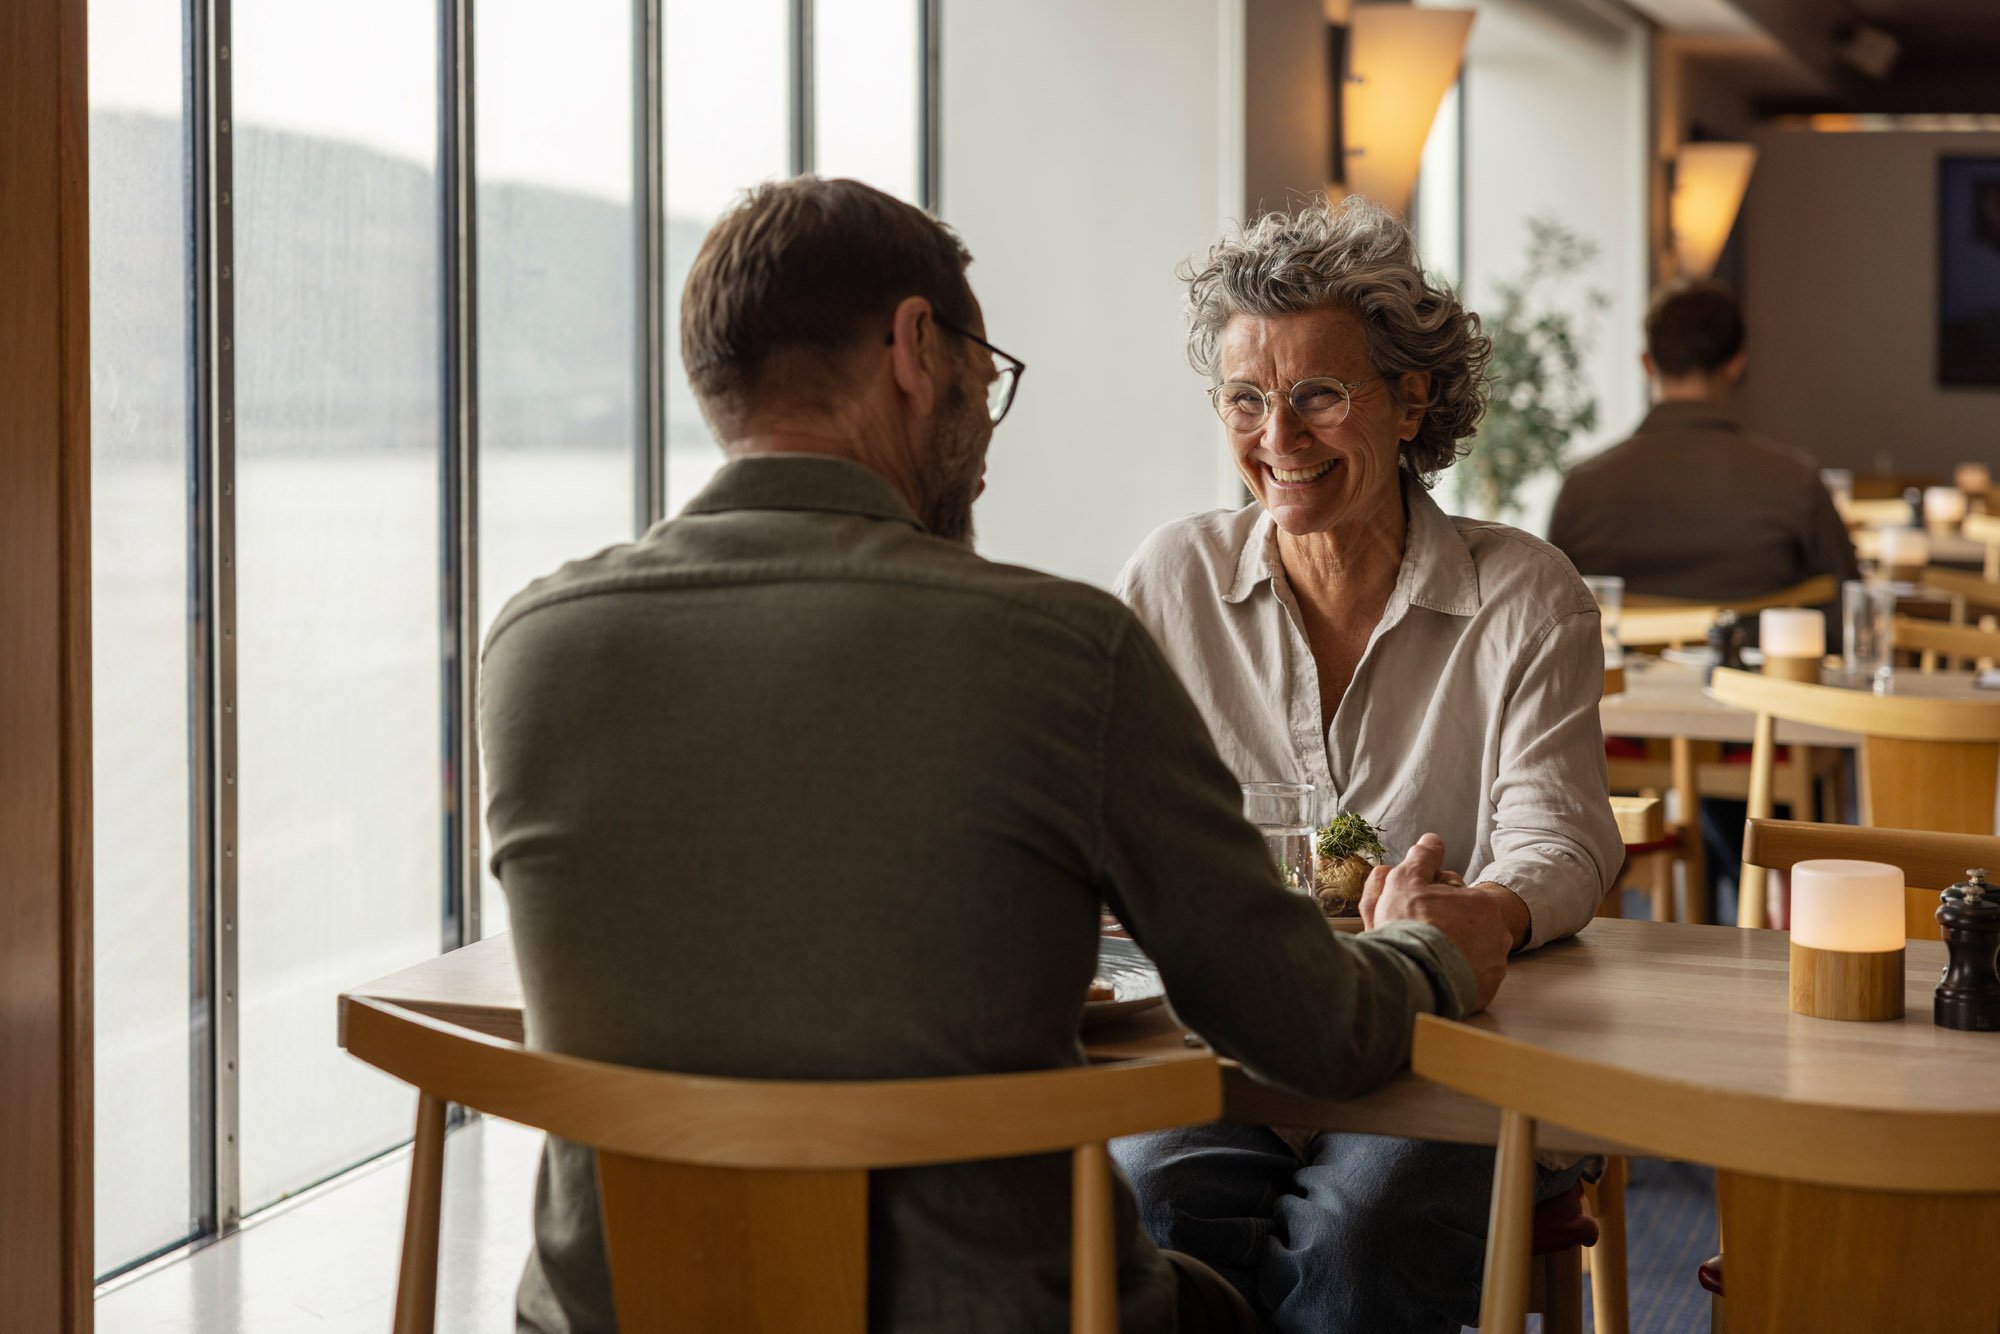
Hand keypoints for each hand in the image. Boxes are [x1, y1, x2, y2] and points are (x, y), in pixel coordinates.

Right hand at [1359, 832, 1510, 1011]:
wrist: (1407, 979)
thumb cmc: (1407, 926)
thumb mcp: (1406, 879)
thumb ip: (1423, 857)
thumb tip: (1432, 840)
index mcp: (1484, 903)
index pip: (1456, 894)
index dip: (1430, 899)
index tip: (1413, 910)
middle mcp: (1498, 935)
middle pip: (1465, 924)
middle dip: (1444, 925)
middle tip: (1416, 933)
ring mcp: (1494, 968)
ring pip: (1469, 951)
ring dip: (1450, 951)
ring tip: (1423, 957)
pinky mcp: (1485, 994)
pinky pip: (1468, 979)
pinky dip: (1453, 977)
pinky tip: (1432, 975)